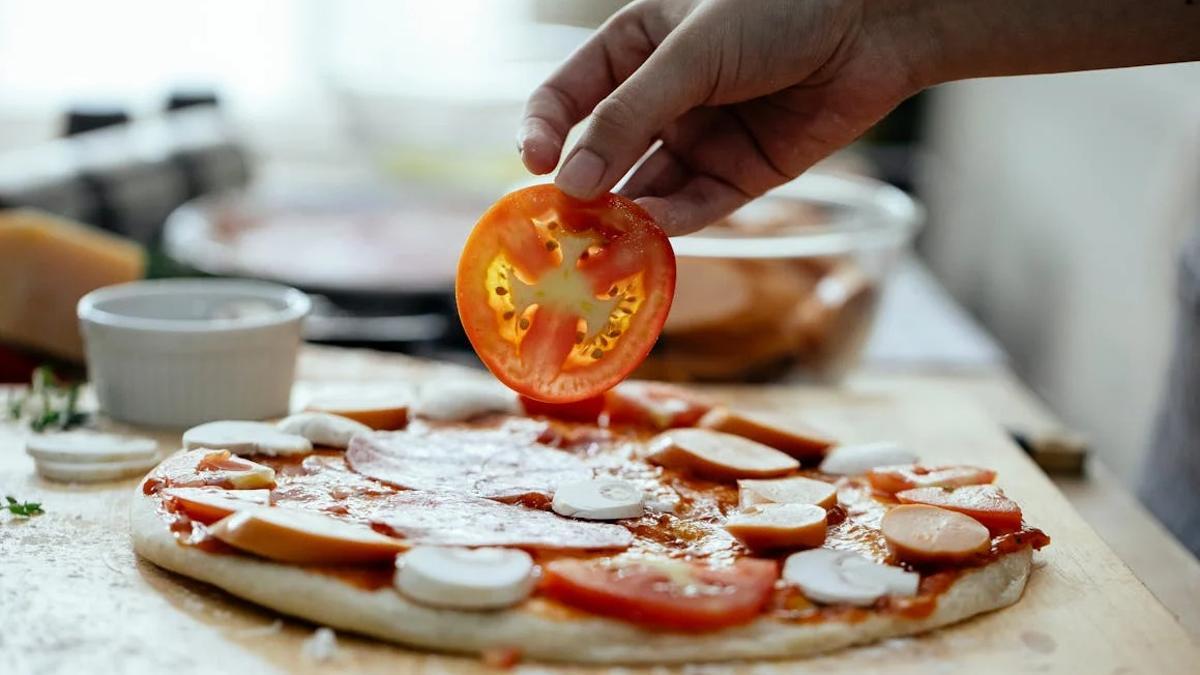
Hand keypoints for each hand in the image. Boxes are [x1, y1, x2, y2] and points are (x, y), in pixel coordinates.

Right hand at [518, 0, 1199, 235]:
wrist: (875, 28)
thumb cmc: (778, 12)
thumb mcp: (692, 53)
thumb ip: (629, 115)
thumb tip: (568, 180)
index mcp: (636, 47)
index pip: (569, 95)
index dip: (547, 130)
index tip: (536, 166)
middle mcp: (660, 98)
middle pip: (601, 152)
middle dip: (580, 188)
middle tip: (561, 226)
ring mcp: (697, 139)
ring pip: (642, 188)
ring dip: (621, 217)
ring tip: (601, 244)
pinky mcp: (737, 176)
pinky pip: (691, 207)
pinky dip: (667, 225)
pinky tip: (649, 235)